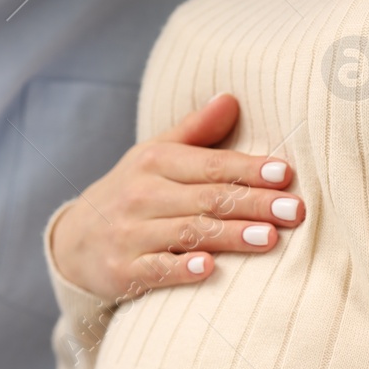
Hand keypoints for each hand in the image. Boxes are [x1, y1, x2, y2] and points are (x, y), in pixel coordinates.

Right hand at [50, 94, 303, 302]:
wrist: (74, 241)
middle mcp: (141, 195)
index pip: (211, 165)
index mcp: (155, 162)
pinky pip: (155, 269)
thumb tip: (232, 98)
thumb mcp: (155, 155)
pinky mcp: (121, 270)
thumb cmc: (131, 193)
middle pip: (207, 199)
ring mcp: (130, 234)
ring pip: (187, 232)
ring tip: (269, 239)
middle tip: (294, 210)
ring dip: (229, 236)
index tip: (284, 174)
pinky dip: (180, 268)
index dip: (248, 169)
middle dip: (253, 203)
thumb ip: (196, 131)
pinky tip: (209, 269)